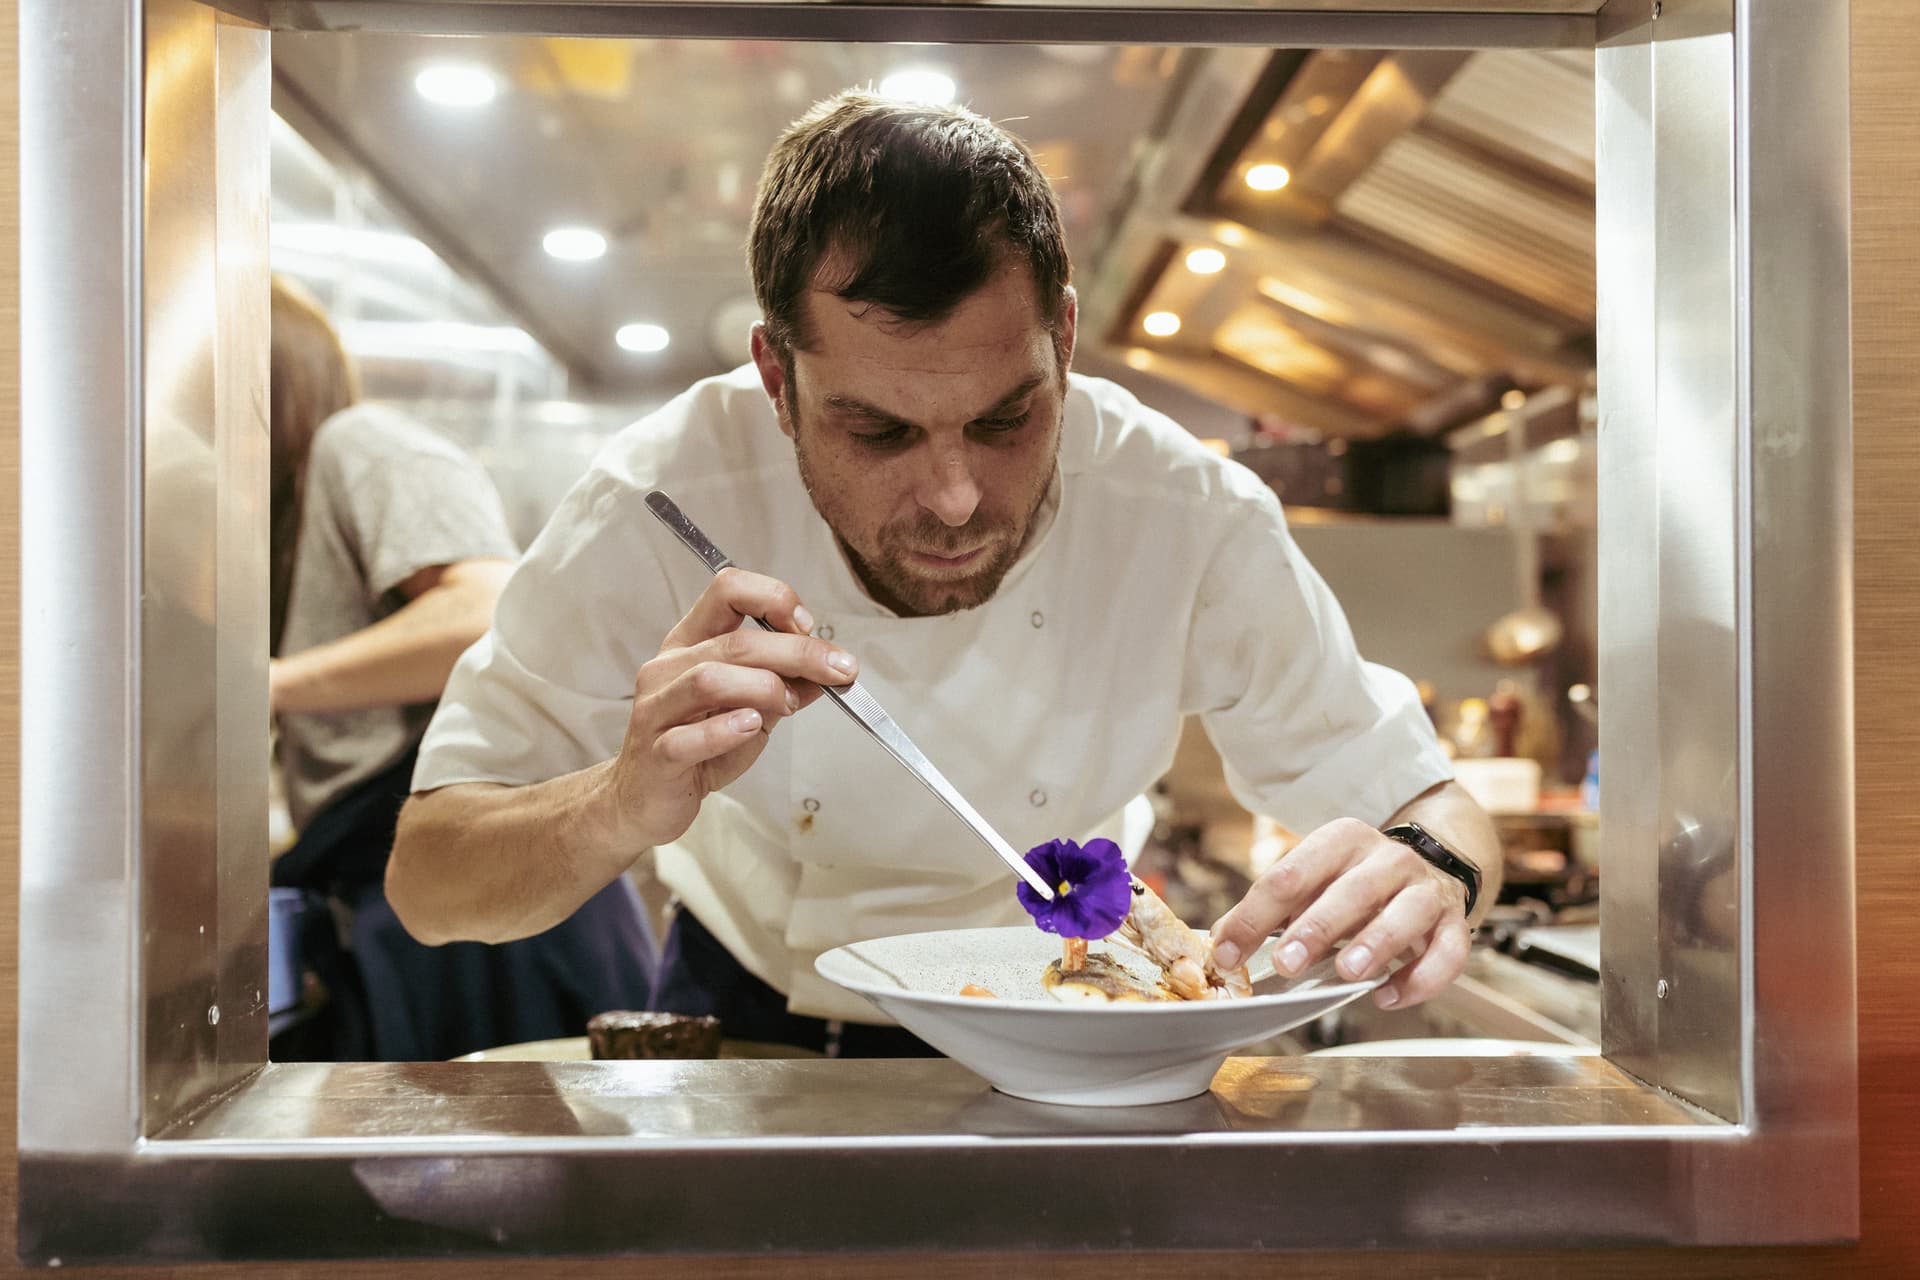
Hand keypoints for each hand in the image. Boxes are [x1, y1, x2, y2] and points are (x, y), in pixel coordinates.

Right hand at [603, 568, 855, 848]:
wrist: (645, 801)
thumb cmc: (698, 750)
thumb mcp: (751, 711)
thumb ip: (785, 686)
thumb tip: (832, 667)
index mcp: (690, 644)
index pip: (727, 591)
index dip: (773, 599)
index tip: (808, 626)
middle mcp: (668, 668)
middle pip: (735, 642)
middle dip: (797, 651)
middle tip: (839, 669)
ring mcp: (657, 710)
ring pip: (709, 679)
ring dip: (763, 687)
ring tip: (788, 705)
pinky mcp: (656, 754)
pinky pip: (689, 736)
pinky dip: (726, 729)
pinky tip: (752, 727)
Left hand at [1208, 817, 1473, 1010]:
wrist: (1429, 868)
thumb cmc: (1354, 885)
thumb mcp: (1311, 883)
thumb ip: (1270, 910)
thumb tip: (1220, 943)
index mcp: (1341, 841)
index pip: (1291, 874)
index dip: (1255, 915)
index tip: (1227, 952)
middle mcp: (1388, 859)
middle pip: (1352, 890)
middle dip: (1317, 927)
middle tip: (1287, 963)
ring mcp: (1426, 889)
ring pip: (1408, 912)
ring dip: (1378, 942)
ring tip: (1348, 972)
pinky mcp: (1455, 923)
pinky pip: (1449, 951)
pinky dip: (1422, 977)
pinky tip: (1388, 998)